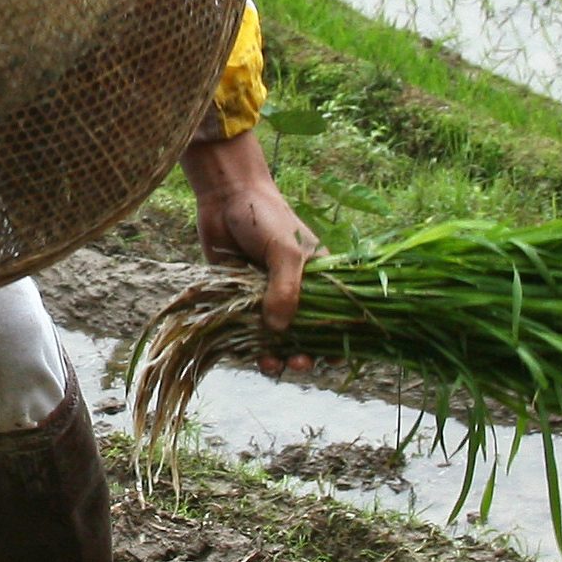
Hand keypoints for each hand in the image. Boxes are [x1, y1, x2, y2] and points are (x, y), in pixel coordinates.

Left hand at [180, 126, 318, 374]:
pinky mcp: (241, 297)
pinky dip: (249, 345)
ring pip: (276, 337)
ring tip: (269, 364)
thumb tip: (278, 330)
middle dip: (304, 353)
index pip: (336, 316)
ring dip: (275, 354)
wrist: (224, 197)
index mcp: (319, 277)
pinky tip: (248, 355)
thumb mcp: (284, 251)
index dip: (336, 341)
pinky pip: (248, 329)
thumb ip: (285, 289)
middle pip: (306, 333)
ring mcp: (268, 295)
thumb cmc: (265, 217)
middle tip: (296, 363)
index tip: (328, 359)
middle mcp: (296, 289)